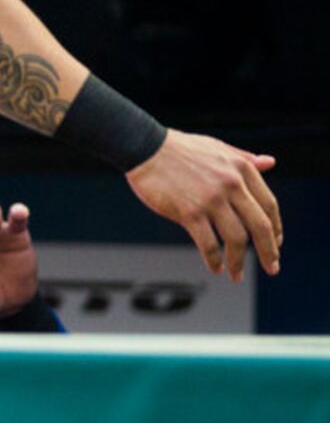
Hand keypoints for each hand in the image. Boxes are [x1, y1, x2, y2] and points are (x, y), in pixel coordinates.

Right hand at [126, 130, 281, 280]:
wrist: (146, 148)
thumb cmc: (181, 149)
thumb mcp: (219, 148)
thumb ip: (246, 158)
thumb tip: (270, 162)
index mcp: (242, 169)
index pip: (269, 205)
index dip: (276, 228)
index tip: (275, 244)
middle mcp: (232, 185)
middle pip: (260, 226)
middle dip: (268, 251)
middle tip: (271, 268)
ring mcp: (211, 200)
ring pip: (236, 239)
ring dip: (238, 261)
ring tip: (236, 274)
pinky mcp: (189, 212)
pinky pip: (208, 243)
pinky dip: (214, 260)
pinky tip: (215, 268)